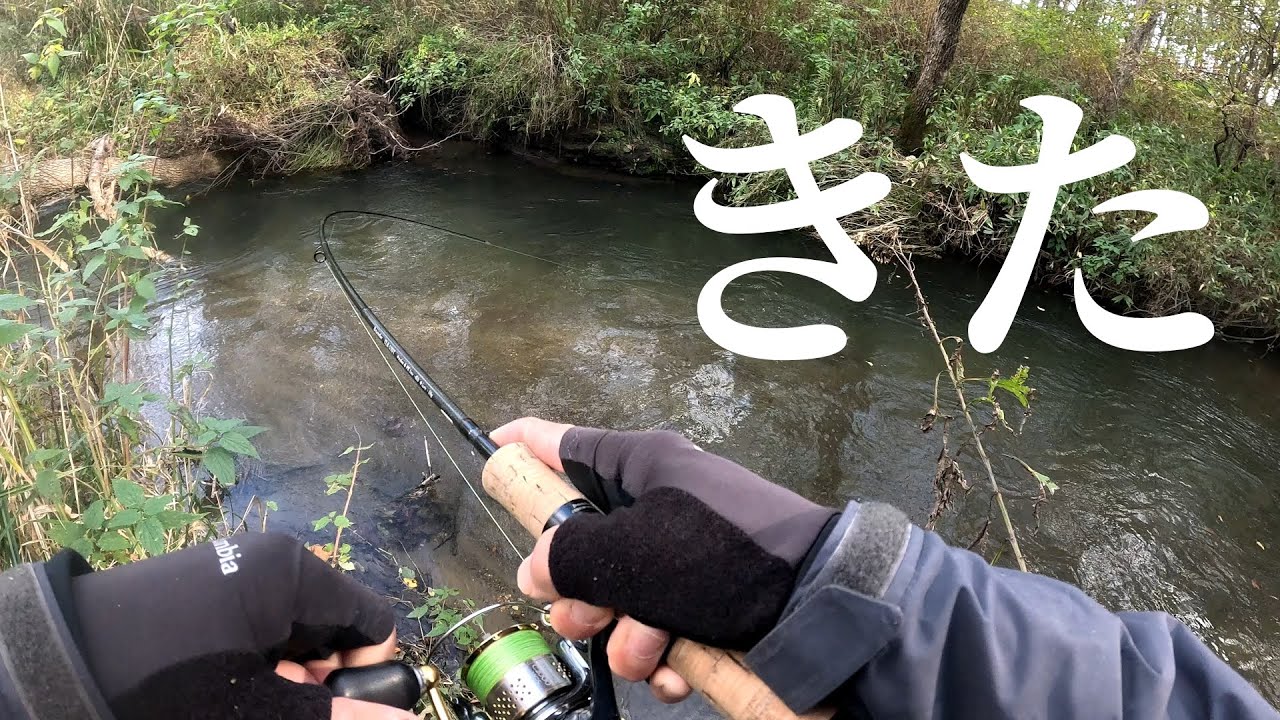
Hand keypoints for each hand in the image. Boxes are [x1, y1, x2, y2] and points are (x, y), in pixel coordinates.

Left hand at [64, 533, 414, 719]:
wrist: (59, 665)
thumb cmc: (171, 683)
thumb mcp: (260, 707)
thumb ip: (337, 715)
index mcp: (296, 573)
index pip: (372, 621)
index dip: (366, 672)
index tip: (330, 704)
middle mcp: (272, 562)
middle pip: (331, 630)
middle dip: (315, 680)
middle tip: (274, 709)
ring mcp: (234, 573)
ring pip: (290, 636)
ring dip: (281, 678)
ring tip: (241, 704)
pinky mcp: (203, 589)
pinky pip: (254, 630)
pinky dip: (250, 666)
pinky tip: (217, 691)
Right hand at [490, 417, 837, 704]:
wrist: (825, 610)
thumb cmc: (726, 557)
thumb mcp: (633, 551)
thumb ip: (568, 555)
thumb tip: (534, 568)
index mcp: (644, 468)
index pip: (568, 444)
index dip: (527, 446)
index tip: (492, 450)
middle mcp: (662, 507)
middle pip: (585, 543)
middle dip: (579, 590)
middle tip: (587, 613)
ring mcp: (687, 560)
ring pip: (621, 600)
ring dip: (626, 636)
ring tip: (653, 645)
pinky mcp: (710, 605)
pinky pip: (662, 633)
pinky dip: (665, 656)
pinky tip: (681, 668)